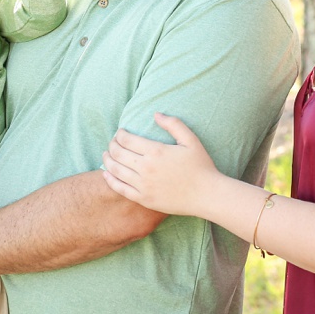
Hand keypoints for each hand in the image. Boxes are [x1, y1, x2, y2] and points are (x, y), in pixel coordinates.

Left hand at [100, 112, 220, 217]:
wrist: (207, 195)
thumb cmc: (201, 166)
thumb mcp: (190, 140)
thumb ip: (173, 124)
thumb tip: (155, 114)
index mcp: (156, 151)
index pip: (126, 139)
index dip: (119, 134)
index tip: (120, 132)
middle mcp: (146, 168)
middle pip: (118, 153)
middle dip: (112, 145)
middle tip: (113, 143)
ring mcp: (143, 185)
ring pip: (115, 170)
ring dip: (107, 160)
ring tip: (107, 155)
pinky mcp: (144, 199)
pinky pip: (120, 189)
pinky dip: (110, 180)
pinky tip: (107, 174)